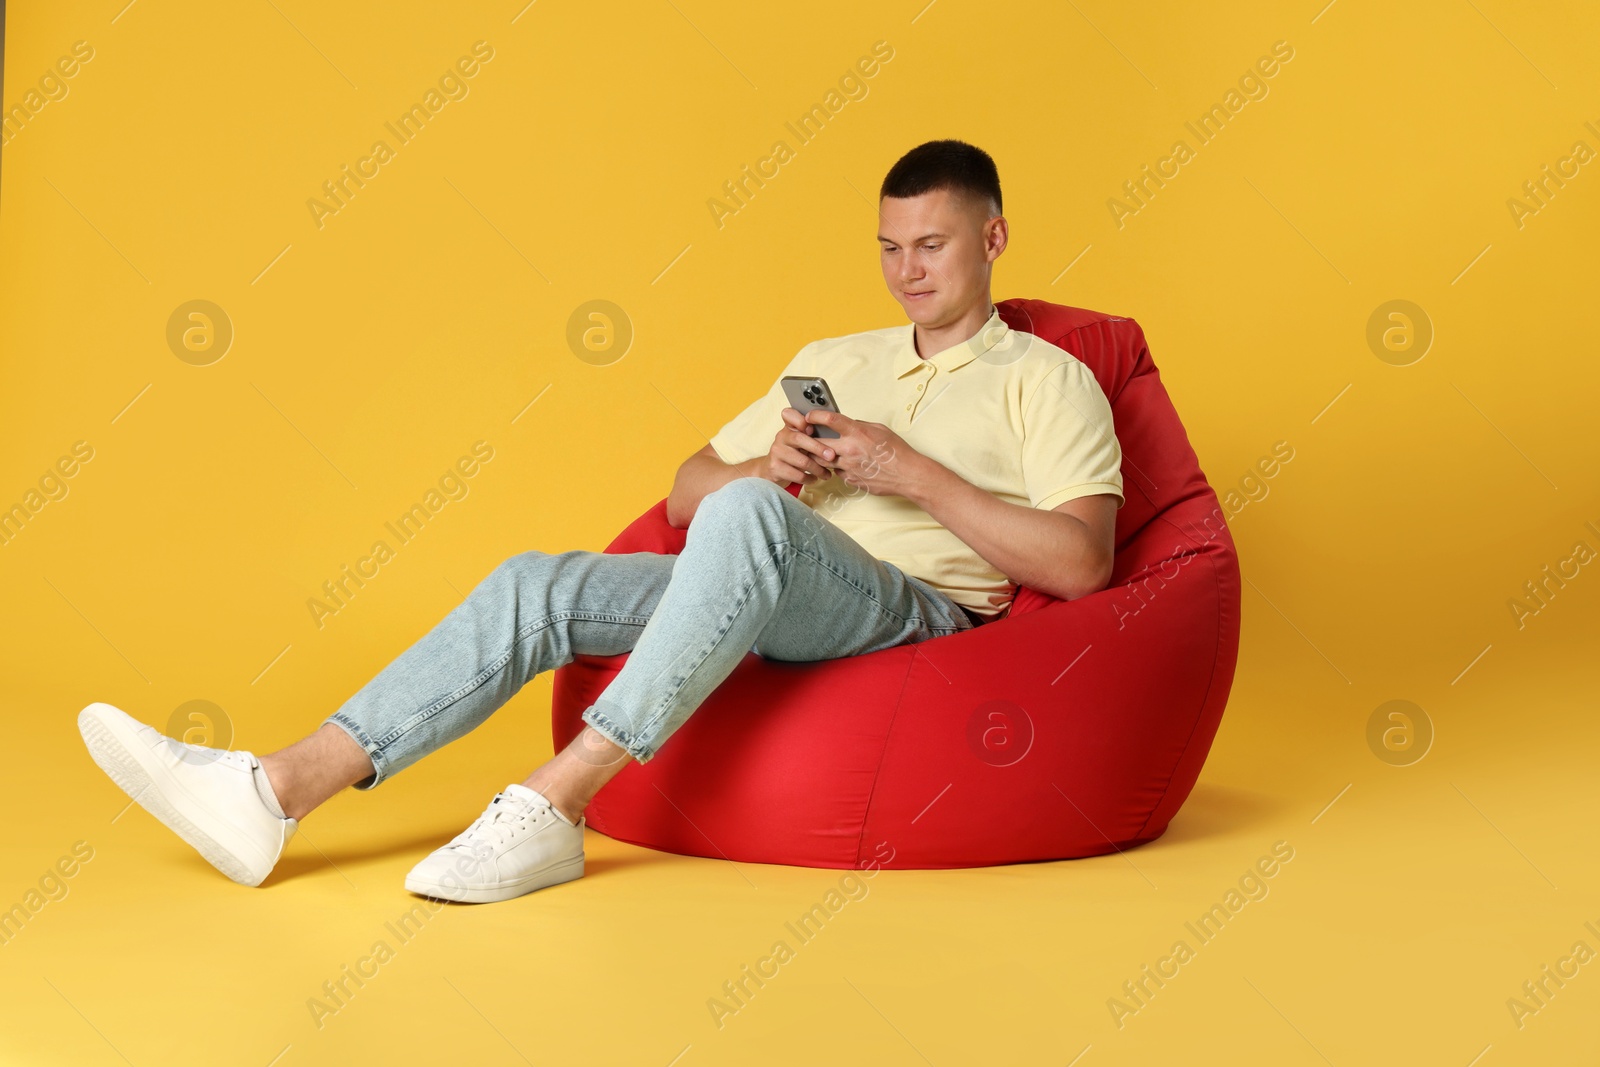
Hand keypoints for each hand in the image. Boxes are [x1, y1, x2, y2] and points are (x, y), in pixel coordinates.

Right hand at [761, 407, 838, 486]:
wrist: (773, 470)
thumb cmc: (794, 453)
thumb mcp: (801, 441)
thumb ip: (812, 435)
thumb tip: (834, 436)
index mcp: (789, 427)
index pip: (789, 414)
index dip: (800, 419)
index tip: (812, 428)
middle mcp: (781, 437)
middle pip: (799, 439)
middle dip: (818, 448)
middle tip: (832, 456)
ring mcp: (776, 452)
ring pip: (801, 461)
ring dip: (818, 469)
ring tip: (826, 474)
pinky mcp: (775, 468)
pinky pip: (797, 475)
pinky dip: (809, 478)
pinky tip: (814, 478)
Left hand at [803, 409, 926, 497]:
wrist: (907, 474)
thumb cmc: (897, 452)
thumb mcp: (879, 429)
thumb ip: (860, 425)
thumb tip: (848, 424)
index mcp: (857, 433)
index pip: (829, 420)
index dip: (816, 416)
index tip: (810, 416)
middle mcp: (850, 449)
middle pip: (817, 444)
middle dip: (809, 440)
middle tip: (807, 437)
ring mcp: (848, 467)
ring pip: (823, 461)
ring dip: (820, 455)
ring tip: (822, 451)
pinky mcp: (850, 480)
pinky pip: (837, 473)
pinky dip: (836, 468)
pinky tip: (843, 465)